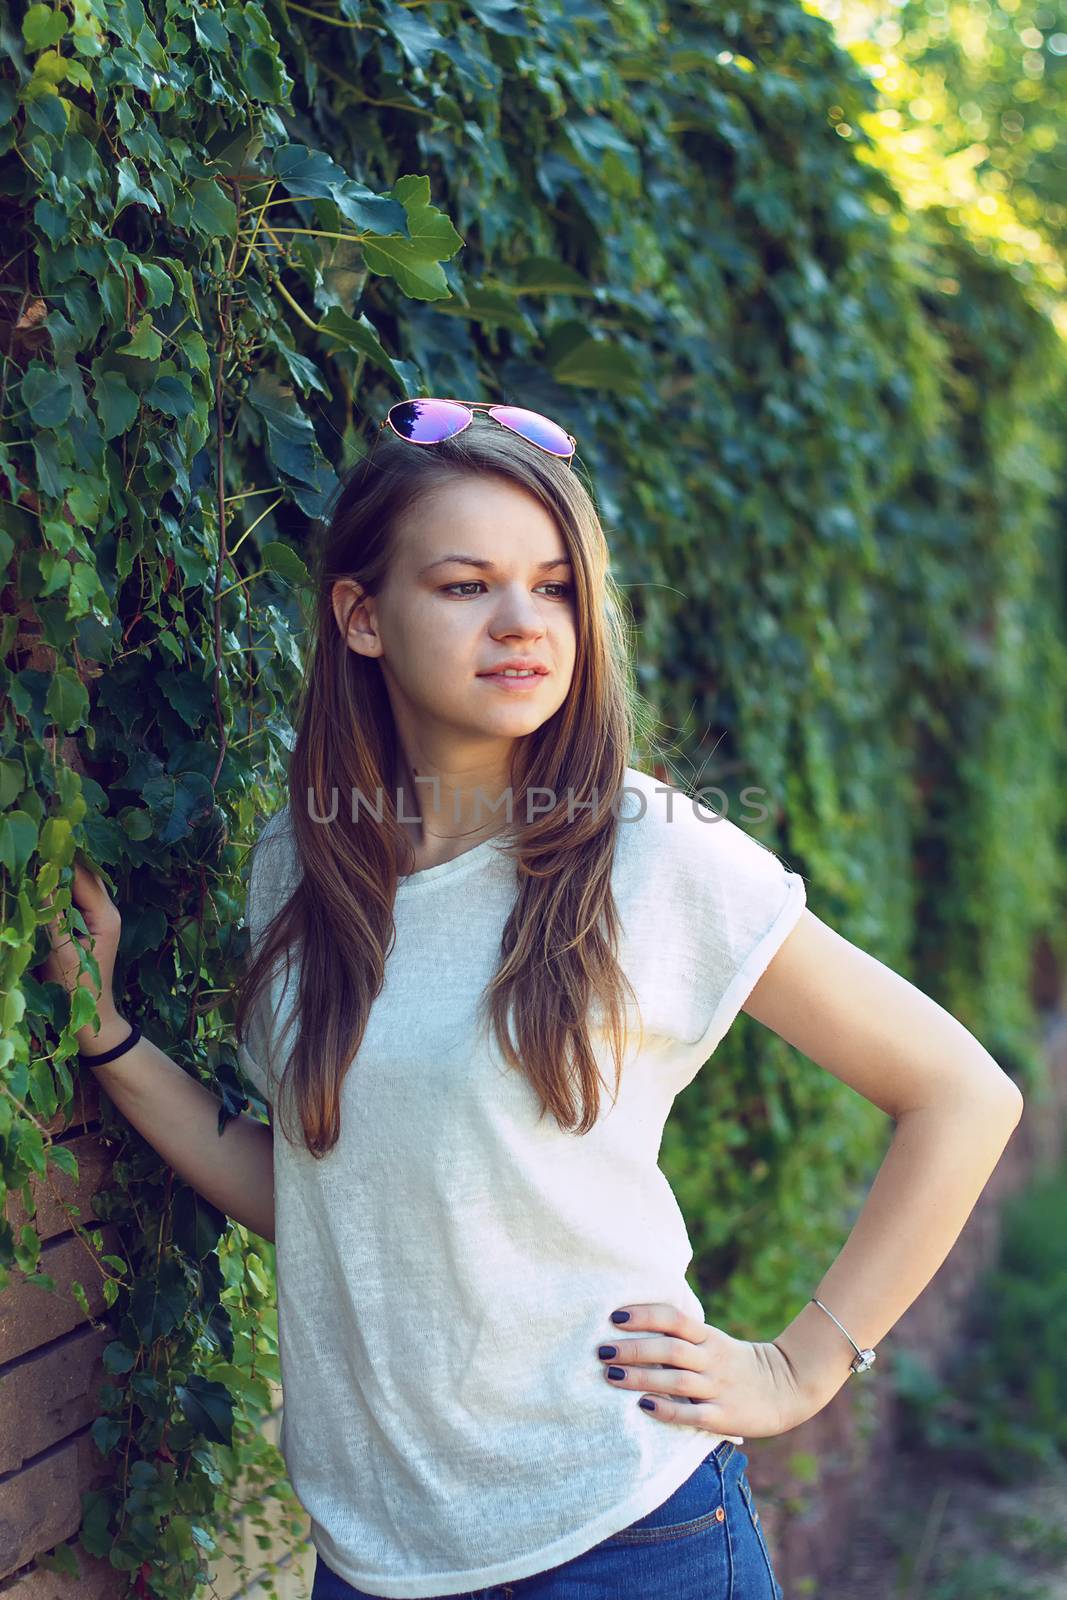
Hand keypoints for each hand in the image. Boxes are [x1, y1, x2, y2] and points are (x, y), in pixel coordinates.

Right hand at [39, 859, 123, 1051]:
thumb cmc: (75, 989)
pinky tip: (40, 883)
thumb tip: (40, 877)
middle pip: (82, 874)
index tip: (39, 840)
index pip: (82, 874)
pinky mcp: (86, 925)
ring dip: (58, 873)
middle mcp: (106, 911)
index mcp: (106, 914)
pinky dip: (57, 890)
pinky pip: (72, 899)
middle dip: (59, 860)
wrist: (89, 1019)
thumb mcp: (59, 949)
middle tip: (36, 843)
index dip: (60, 857)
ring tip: (35, 860)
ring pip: (77, 885)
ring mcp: (98, 917)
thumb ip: (51, 913)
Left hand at [597, 1300, 815, 1438]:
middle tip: (601, 1349)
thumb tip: (633, 1325)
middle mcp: (712, 1359)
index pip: (674, 1318)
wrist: (786, 1387)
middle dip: (633, 1348)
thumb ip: (682, 1337)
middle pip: (669, 1349)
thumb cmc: (735, 1363)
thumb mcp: (713, 1341)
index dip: (644, 1315)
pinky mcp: (724, 1416)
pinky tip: (643, 1406)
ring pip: (676, 1381)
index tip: (614, 1316)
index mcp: (709, 1337)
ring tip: (610, 1374)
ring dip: (641, 1377)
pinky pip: (692, 1414)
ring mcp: (718, 1388)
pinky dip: (667, 1410)